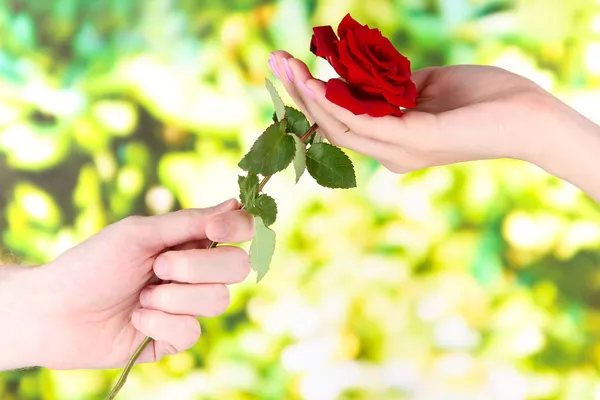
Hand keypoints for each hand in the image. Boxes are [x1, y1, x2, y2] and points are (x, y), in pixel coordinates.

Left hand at [0, 199, 252, 369]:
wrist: (54, 312)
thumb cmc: (91, 264)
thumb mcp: (139, 233)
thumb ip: (189, 221)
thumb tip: (234, 204)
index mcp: (190, 241)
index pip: (241, 232)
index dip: (239, 230)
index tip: (214, 230)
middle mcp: (196, 272)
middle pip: (238, 267)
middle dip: (197, 267)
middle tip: (158, 266)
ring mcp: (188, 306)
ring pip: (218, 301)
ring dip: (174, 297)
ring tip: (141, 296)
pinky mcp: (176, 338)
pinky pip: (192, 332)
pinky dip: (160, 323)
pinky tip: (136, 319)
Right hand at [269, 51, 586, 173]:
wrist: (527, 114)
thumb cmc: (483, 98)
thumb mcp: (427, 87)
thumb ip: (394, 87)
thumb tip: (367, 73)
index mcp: (392, 140)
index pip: (340, 121)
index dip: (310, 97)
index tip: (291, 66)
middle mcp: (388, 152)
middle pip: (330, 125)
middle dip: (298, 92)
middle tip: (275, 59)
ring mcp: (399, 151)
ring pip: (339, 125)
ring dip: (308, 95)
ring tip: (285, 65)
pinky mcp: (413, 142)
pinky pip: (363, 123)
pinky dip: (335, 105)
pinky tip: (317, 84)